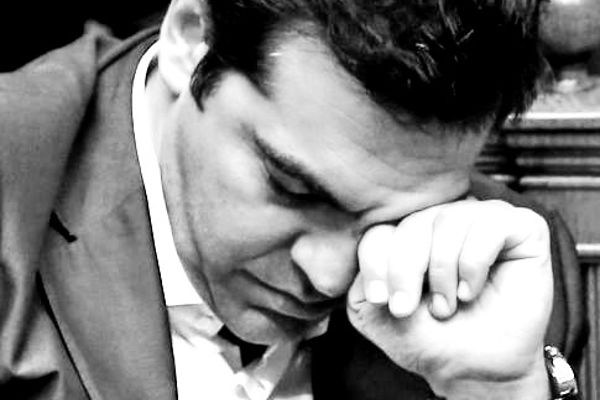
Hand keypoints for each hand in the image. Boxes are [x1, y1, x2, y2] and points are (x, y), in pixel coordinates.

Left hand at [346, 199, 552, 398]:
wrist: (475, 369)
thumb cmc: (428, 336)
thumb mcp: (375, 311)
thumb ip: (363, 275)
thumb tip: (373, 246)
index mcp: (409, 232)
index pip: (382, 230)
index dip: (378, 266)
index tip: (382, 302)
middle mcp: (445, 219)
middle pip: (413, 224)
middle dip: (406, 271)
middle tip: (410, 309)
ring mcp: (483, 219)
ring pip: (450, 219)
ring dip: (443, 271)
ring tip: (447, 304)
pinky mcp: (522, 227)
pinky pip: (490, 225)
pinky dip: (474, 263)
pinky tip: (470, 290)